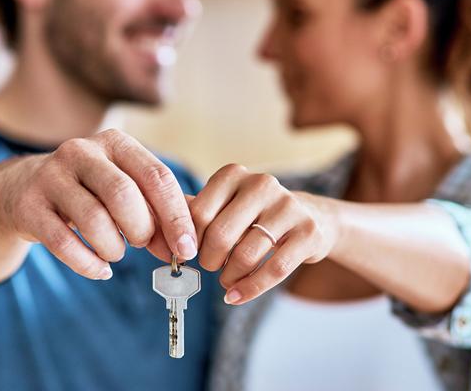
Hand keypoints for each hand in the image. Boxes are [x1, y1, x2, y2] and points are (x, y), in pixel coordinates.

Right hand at [0, 129, 196, 279]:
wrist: (23, 189)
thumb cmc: (91, 191)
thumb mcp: (127, 186)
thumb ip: (161, 210)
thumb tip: (189, 244)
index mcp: (116, 142)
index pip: (156, 177)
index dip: (176, 217)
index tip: (187, 248)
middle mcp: (81, 152)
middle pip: (124, 195)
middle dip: (142, 230)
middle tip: (144, 245)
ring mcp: (51, 177)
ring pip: (94, 221)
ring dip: (114, 248)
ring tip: (116, 252)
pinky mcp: (29, 206)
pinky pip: (64, 244)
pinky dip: (89, 265)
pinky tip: (100, 269)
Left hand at [190, 164, 337, 304]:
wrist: (311, 217)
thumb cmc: (255, 215)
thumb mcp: (224, 205)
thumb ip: (194, 213)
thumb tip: (159, 228)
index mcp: (234, 175)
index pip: (199, 213)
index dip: (190, 241)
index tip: (189, 254)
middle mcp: (261, 184)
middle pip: (220, 235)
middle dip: (209, 261)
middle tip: (210, 268)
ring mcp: (288, 206)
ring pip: (246, 255)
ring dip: (229, 278)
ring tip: (227, 281)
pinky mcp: (308, 231)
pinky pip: (275, 269)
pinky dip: (251, 289)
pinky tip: (237, 296)